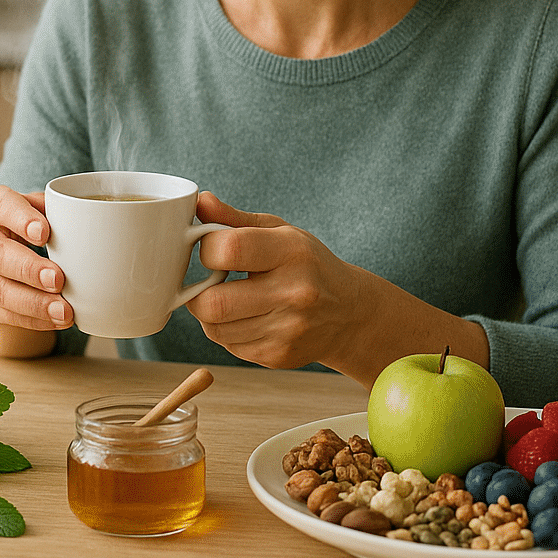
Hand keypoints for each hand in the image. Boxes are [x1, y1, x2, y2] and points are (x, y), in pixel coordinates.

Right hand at [0, 186, 70, 354]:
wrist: (10, 258)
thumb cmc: (32, 227)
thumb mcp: (42, 211)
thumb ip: (58, 211)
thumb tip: (88, 222)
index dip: (20, 219)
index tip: (45, 233)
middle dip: (28, 269)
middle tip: (58, 279)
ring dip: (34, 303)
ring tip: (64, 310)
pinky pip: (4, 314)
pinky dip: (34, 320)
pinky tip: (56, 320)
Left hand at [187, 192, 490, 385]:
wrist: (359, 315)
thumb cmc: (310, 263)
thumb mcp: (281, 230)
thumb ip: (235, 218)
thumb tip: (197, 201)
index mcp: (291, 251)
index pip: (225, 248)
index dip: (203, 249)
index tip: (208, 248)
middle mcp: (294, 293)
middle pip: (211, 300)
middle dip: (198, 290)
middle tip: (208, 278)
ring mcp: (289, 331)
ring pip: (215, 327)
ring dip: (209, 313)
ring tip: (231, 295)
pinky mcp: (280, 357)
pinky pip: (228, 347)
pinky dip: (226, 333)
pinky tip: (247, 317)